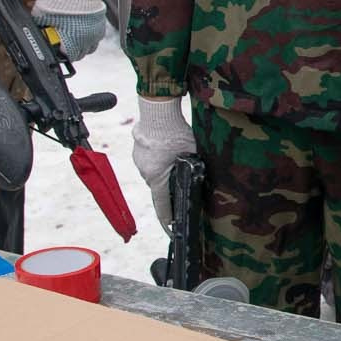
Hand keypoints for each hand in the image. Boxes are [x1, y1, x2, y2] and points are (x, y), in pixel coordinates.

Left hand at [33, 0, 106, 60]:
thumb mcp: (42, 16)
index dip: (59, 54)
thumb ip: (41, 28)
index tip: (56, 48)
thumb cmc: (61, 0)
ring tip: (74, 38)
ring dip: (82, 45)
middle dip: (71, 50)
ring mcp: (95, 33)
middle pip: (79, 54)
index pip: (66, 57)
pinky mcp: (101, 24)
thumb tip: (38, 33)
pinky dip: (90, 36)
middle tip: (63, 43)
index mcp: (70, 42)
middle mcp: (85, 41)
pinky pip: (96, 37)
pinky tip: (82, 29)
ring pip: (90, 47)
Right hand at [131, 95, 191, 227]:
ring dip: (165, 170)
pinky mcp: (138, 148)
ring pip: (155, 171)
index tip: (170, 229)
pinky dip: (159, 158)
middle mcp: (145, 172)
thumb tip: (201, 177)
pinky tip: (168, 149)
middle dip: (170, 187)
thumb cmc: (175, 133)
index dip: (167, 219)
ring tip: (176, 160)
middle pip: (159, 186)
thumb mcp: (191, 154)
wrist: (157, 111)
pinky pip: (150, 158)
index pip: (162, 206)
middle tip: (181, 185)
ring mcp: (139, 160)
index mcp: (156, 178)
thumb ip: (194, 168)